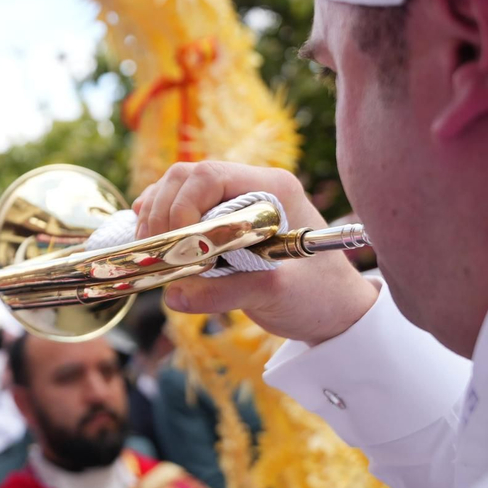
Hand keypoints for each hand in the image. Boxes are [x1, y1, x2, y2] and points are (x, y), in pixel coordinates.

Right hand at [133, 162, 376, 346]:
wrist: (338, 311)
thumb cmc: (318, 297)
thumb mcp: (274, 295)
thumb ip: (224, 293)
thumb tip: (174, 294)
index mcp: (272, 190)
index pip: (209, 176)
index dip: (180, 206)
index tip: (174, 245)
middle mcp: (253, 187)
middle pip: (187, 178)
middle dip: (163, 211)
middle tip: (153, 250)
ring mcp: (238, 201)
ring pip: (179, 189)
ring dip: (157, 216)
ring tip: (149, 249)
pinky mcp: (226, 220)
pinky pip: (183, 207)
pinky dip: (162, 221)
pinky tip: (150, 239)